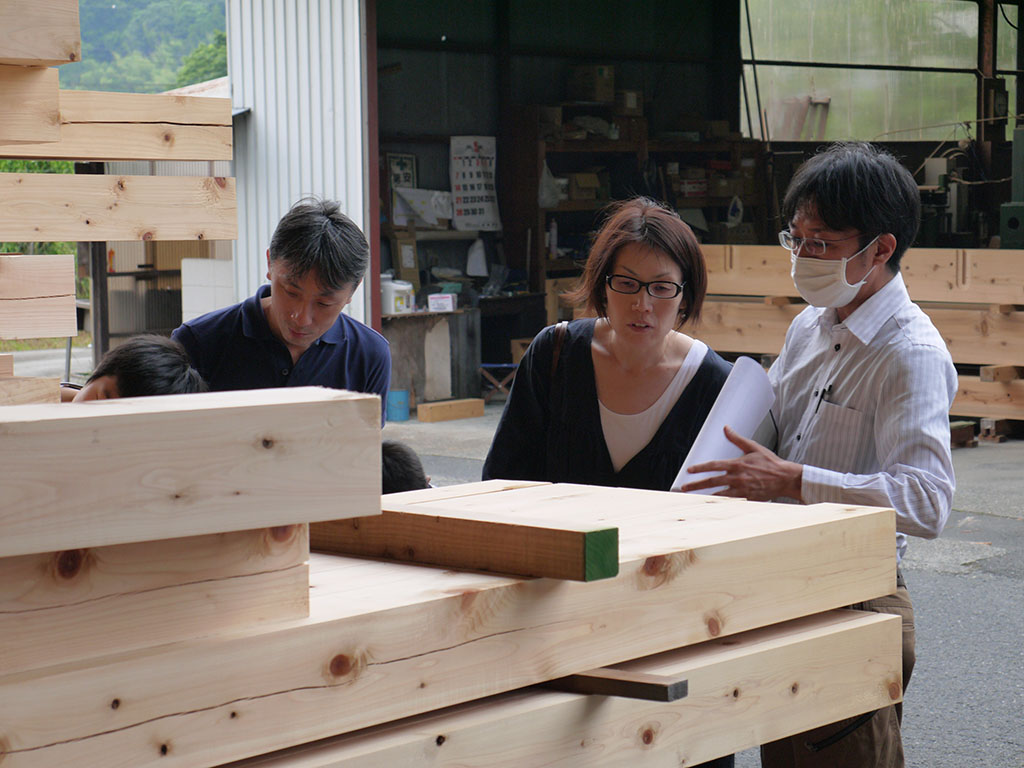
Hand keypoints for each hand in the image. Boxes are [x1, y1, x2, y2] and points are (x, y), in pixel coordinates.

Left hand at [678, 426, 803, 500]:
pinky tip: (711, 506)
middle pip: (711, 482)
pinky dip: (720, 504)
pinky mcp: (747, 499)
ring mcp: (741, 490)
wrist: (785, 478)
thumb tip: (726, 428)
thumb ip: (737, 439)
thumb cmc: (771, 463)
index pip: (713, 466)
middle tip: (684, 488)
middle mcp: (737, 478)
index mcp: (737, 464)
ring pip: (718, 495)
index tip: (689, 471)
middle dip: (696, 485)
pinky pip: (730, 503)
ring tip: (693, 498)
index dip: (699, 468)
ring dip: (704, 496)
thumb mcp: (753, 447)